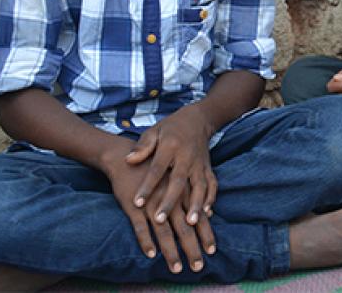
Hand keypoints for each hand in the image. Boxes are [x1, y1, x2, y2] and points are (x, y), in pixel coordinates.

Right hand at [101, 147, 215, 273]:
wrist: (125, 157)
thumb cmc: (154, 169)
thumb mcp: (177, 175)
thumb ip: (191, 193)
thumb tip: (208, 212)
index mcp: (182, 191)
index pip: (198, 216)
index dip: (205, 234)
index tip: (212, 250)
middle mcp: (170, 199)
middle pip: (185, 228)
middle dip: (192, 248)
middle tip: (198, 266)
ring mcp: (151, 203)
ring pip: (164, 231)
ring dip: (171, 250)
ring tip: (176, 267)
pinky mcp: (133, 206)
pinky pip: (140, 227)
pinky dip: (146, 241)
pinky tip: (151, 254)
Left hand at [125, 105, 216, 229]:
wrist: (198, 119)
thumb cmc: (170, 128)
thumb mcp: (153, 131)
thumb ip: (142, 147)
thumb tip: (128, 160)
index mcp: (170, 147)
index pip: (157, 169)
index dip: (147, 186)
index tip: (137, 203)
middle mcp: (187, 157)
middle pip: (179, 182)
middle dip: (169, 201)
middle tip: (160, 220)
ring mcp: (200, 163)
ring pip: (200, 186)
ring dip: (196, 205)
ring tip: (191, 223)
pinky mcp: (208, 168)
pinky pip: (212, 185)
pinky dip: (211, 199)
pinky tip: (207, 214)